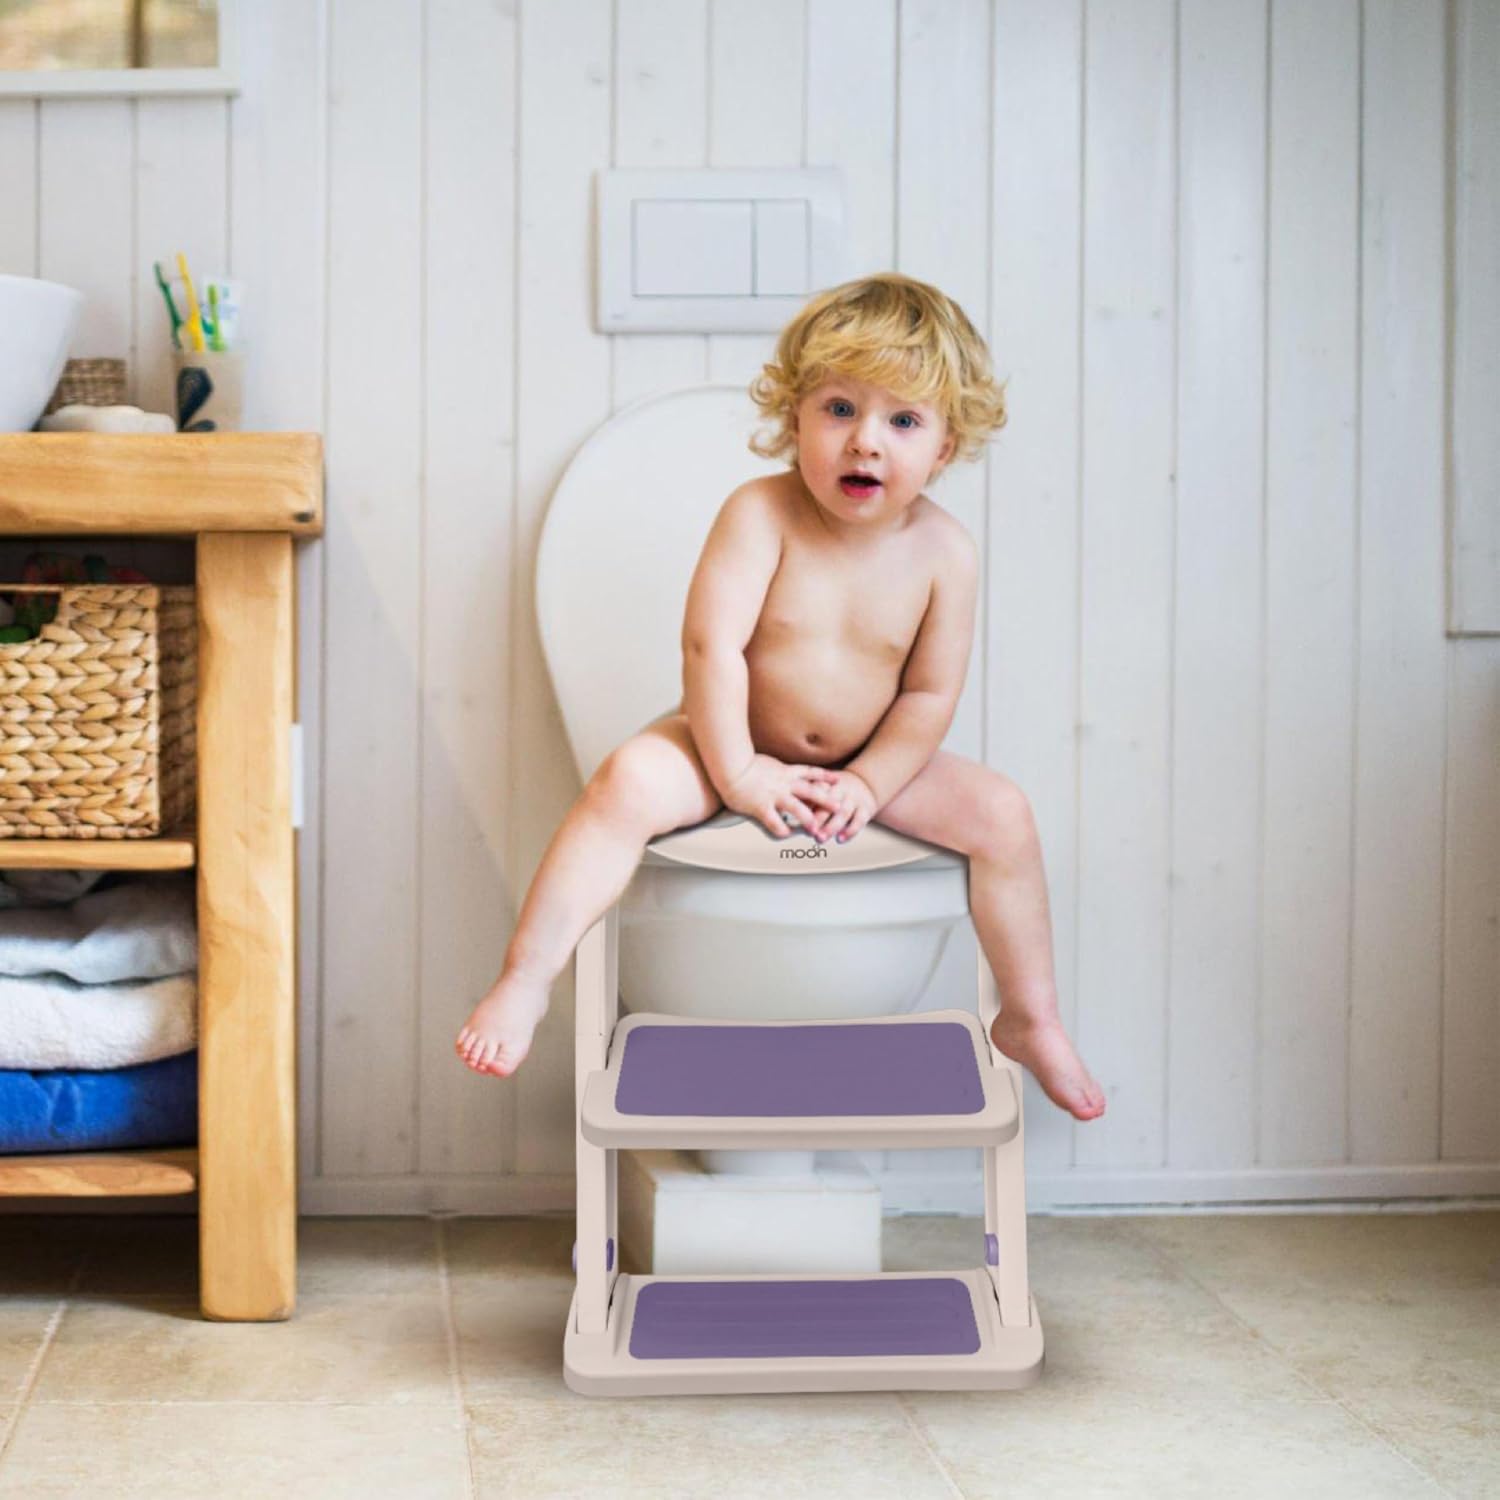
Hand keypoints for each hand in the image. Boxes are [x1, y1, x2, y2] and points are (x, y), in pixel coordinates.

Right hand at [722, 754, 840, 839]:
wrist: (729, 765)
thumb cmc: (742, 762)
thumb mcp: (766, 762)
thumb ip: (776, 768)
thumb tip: (780, 768)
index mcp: (785, 771)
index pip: (810, 772)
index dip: (825, 776)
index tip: (837, 780)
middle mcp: (783, 783)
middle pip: (810, 791)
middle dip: (826, 799)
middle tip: (839, 806)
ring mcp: (773, 795)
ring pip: (796, 808)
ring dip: (808, 819)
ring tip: (816, 829)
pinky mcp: (761, 806)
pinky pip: (774, 822)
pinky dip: (781, 830)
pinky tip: (786, 835)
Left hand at [798, 768, 877, 844]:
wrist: (865, 782)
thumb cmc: (835, 790)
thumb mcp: (821, 787)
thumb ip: (806, 798)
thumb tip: (785, 813)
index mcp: (827, 782)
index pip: (816, 791)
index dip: (806, 804)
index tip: (796, 817)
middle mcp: (841, 789)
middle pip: (829, 802)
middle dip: (818, 818)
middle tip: (808, 832)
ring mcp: (854, 798)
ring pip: (843, 812)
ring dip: (831, 827)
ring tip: (820, 839)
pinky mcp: (866, 808)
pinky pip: (859, 820)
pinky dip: (850, 831)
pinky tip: (840, 839)